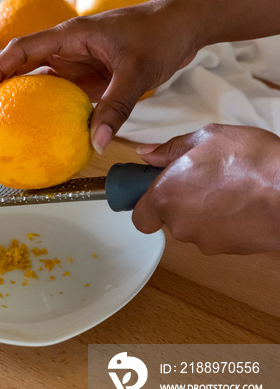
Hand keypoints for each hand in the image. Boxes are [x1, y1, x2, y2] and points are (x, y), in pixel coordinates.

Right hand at [0, 2, 196, 152]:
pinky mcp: (93, 73)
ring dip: (25, 97)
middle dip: (1, 85)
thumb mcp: (137, 72)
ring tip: (6, 124)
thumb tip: (97, 143)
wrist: (183, 25)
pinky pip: (65, 91)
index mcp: (71, 35)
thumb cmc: (159, 36)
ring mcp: (80, 60)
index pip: (21, 50)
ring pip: (42, 79)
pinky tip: (48, 127)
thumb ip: (116, 107)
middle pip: (24, 64)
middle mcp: (69, 47)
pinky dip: (53, 107)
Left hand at [133, 124, 279, 254]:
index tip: (159, 190)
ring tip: (228, 188)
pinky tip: (242, 203)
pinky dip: (225, 222)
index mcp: (167, 195)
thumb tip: (146, 154)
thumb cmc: (250, 159)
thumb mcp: (207, 138)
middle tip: (202, 179)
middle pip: (170, 220)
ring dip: (204, 211)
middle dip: (181, 202)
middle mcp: (181, 224)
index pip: (140, 217)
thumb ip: (171, 149)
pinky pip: (218, 235)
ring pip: (195, 228)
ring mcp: (206, 241)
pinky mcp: (230, 250)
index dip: (147, 205)